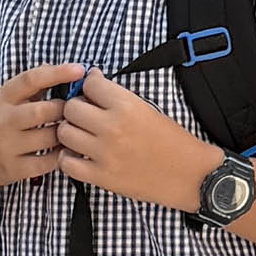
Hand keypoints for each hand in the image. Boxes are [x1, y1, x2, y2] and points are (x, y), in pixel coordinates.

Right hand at [0, 67, 84, 187]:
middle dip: (65, 110)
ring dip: (65, 133)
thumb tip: (66, 70)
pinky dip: (61, 155)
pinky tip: (62, 150)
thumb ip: (34, 87)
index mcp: (2, 98)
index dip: (57, 73)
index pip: (30, 80)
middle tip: (74, 112)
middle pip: (44, 111)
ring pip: (50, 137)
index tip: (79, 70)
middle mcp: (1, 121)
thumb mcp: (7, 102)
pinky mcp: (14, 169)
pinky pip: (49, 161)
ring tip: (70, 131)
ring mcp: (6, 146)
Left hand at [55, 66, 212, 210]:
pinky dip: (68, 159)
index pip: (89, 84)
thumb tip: (91, 78)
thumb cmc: (172, 140)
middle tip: (85, 116)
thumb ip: (117, 96)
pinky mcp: (101, 177)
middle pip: (71, 108)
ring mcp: (104, 153)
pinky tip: (79, 156)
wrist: (191, 174)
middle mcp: (112, 127)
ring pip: (64, 133)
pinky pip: (67, 163)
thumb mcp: (147, 108)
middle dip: (75, 109)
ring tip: (81, 135)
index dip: (89, 88)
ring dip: (69, 132)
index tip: (94, 95)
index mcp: (127, 106)